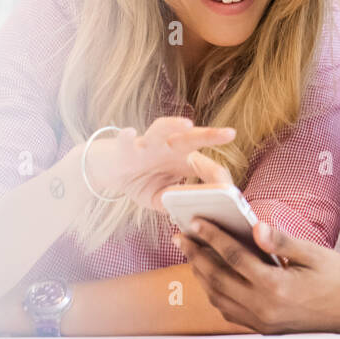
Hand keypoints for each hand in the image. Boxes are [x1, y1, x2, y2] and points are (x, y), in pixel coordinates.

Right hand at [81, 116, 235, 210]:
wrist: (109, 171)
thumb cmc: (141, 181)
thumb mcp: (162, 197)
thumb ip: (177, 203)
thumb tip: (196, 213)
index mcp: (182, 160)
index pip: (206, 166)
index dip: (218, 180)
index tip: (229, 193)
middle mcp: (168, 148)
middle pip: (191, 139)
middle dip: (210, 136)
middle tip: (230, 133)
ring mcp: (147, 145)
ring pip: (161, 131)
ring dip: (173, 126)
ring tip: (188, 125)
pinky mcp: (124, 148)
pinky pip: (125, 142)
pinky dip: (126, 137)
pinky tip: (130, 133)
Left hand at [175, 218, 339, 333]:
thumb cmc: (338, 279)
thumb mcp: (313, 253)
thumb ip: (281, 240)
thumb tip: (256, 225)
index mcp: (276, 287)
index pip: (234, 257)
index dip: (212, 237)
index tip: (196, 221)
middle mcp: (264, 308)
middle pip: (217, 279)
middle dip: (196, 255)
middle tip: (181, 237)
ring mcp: (262, 321)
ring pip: (218, 298)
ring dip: (201, 275)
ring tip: (192, 254)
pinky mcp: (264, 327)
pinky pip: (229, 311)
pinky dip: (215, 293)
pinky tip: (212, 278)